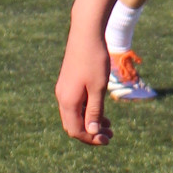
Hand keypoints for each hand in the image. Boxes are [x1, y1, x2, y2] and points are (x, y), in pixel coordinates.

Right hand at [57, 16, 113, 145]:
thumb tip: (91, 131)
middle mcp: (62, 97)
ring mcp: (64, 89)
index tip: (107, 140)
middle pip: (73, 125)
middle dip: (91, 132)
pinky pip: (75, 104)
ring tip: (109, 125)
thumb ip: (94, 110)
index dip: (91, 138)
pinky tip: (101, 111)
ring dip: (90, 122)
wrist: (86, 33)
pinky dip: (87, 110)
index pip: (76, 130)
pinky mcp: (68, 82)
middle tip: (110, 135)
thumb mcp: (98, 88)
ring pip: (75, 114)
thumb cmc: (94, 60)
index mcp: (68, 101)